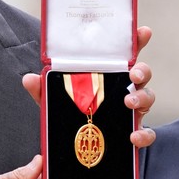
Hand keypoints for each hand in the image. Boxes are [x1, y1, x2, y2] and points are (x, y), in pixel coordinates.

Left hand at [22, 26, 156, 147]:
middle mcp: (124, 89)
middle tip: (133, 74)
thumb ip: (44, 89)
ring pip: (148, 97)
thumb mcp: (55, 100)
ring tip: (129, 103)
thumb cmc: (73, 114)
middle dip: (142, 70)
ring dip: (142, 97)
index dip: (136, 41)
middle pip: (142, 73)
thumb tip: (29, 78)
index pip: (125, 54)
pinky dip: (144, 134)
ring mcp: (132, 110)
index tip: (143, 31)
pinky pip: (147, 132)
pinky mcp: (135, 131)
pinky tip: (133, 136)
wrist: (79, 147)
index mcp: (109, 75)